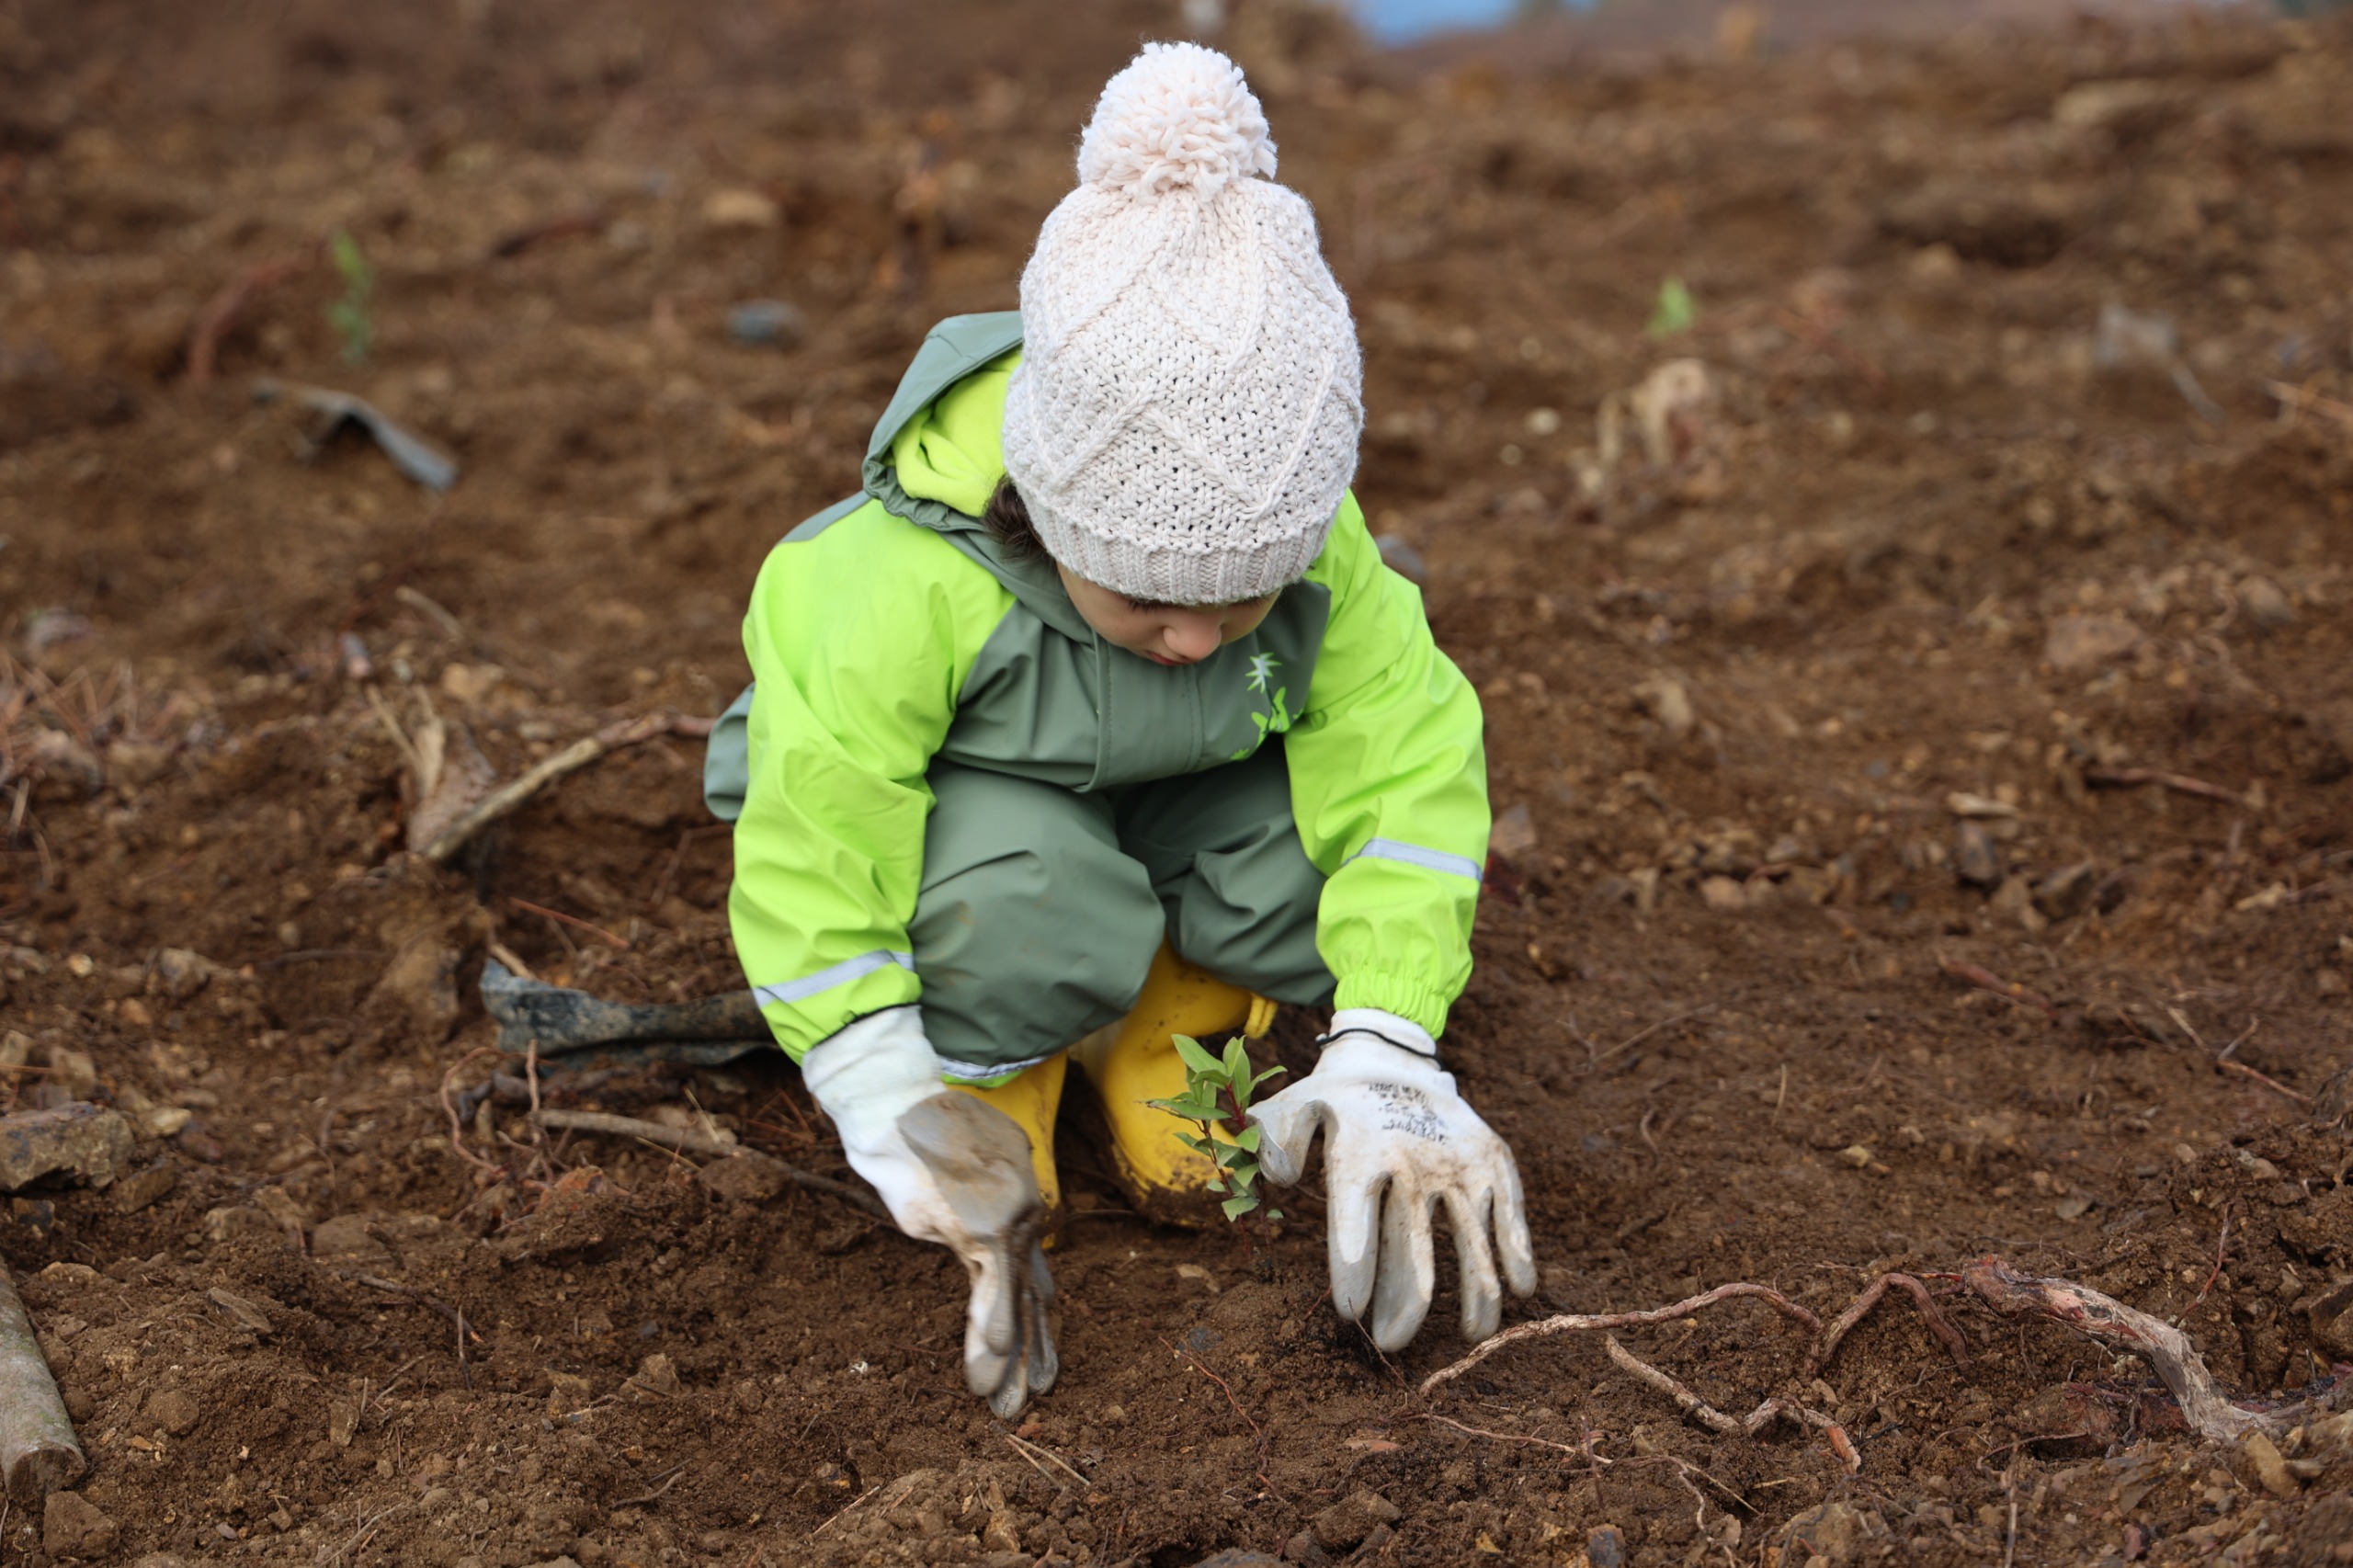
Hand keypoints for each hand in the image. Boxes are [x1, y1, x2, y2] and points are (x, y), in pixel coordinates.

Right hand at [801, 1011, 1058, 1415]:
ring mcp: (990, 1224)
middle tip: (1035, 1397)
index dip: (1037, 1323)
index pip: (1032, 1279)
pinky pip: (978, 1278)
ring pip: (1007, 1297)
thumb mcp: (982, 1166)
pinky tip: (989, 1356)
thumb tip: (983, 1249)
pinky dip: (986, 1320)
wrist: (899, 1105)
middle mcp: (1017, 1218)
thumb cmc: (934, 1131)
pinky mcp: (959, 1228)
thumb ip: (987, 1208)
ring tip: (1003, 1397)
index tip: (1043, 1363)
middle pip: (1028, 1295)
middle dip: (1028, 1352)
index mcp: (1022, 1206)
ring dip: (1004, 1352)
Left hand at [1250, 1010, 1535, 1349]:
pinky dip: (1517, 1251)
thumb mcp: (1293, 1109)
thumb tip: (1279, 1176)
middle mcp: (1411, 1161)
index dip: (1352, 1268)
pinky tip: (1522, 1290)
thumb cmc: (1336, 1103)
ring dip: (1475, 1293)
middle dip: (1404, 1302)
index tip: (1350, 1314)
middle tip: (1392, 1344)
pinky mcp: (1491, 1160)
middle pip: (1412, 1246)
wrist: (1394, 1060)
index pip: (1354, 1219)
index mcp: (1358, 1152)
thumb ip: (1275, 1139)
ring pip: (1471, 1239)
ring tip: (1471, 1336)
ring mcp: (1457, 1162)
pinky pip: (1508, 1212)